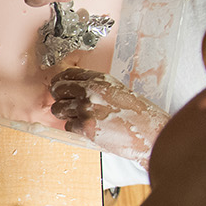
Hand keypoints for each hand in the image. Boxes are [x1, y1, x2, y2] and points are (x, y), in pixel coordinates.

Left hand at [50, 69, 169, 166]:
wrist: (149, 131)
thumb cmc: (137, 113)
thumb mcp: (116, 90)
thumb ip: (95, 88)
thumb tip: (73, 89)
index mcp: (99, 80)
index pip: (67, 74)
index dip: (61, 82)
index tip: (61, 88)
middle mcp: (90, 91)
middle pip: (57, 90)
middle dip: (59, 98)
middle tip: (67, 104)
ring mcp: (86, 109)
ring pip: (58, 109)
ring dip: (65, 115)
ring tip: (81, 118)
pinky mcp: (85, 127)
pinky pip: (67, 126)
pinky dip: (75, 129)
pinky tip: (90, 128)